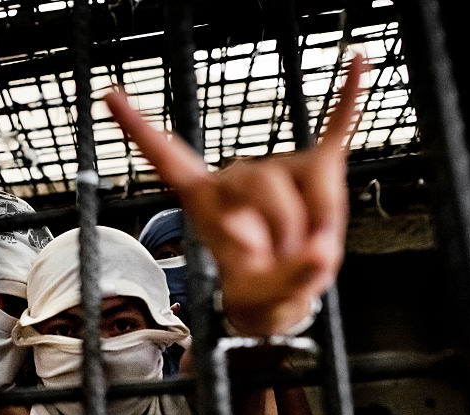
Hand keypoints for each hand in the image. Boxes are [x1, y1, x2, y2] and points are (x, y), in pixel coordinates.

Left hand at [105, 54, 366, 335]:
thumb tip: (317, 254)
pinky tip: (359, 62)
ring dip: (318, 225)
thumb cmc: (258, 288)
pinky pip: (337, 129)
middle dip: (283, 230)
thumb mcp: (261, 297)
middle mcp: (237, 175)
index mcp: (203, 199)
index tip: (110, 94)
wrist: (281, 294)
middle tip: (284, 261)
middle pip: (264, 183)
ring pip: (312, 184)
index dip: (139, 129)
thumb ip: (286, 279)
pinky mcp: (316, 169)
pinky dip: (349, 98)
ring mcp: (278, 169)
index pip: (167, 159)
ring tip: (306, 251)